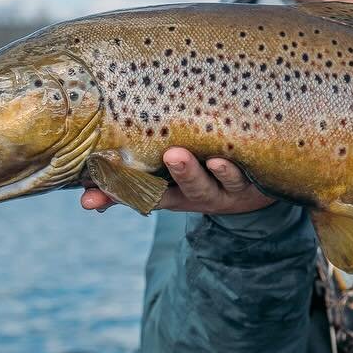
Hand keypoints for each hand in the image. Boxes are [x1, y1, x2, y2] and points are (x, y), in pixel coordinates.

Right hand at [80, 147, 273, 215]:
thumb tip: (85, 194)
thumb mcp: (174, 180)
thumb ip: (132, 185)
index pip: (140, 194)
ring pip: (207, 182)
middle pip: (176, 188)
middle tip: (139, 162)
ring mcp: (225, 188)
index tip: (88, 196)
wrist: (267, 183)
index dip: (115, 195)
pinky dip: (228, 169)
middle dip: (152, 178)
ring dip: (190, 172)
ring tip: (176, 156)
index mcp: (176, 192)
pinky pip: (239, 176)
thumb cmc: (210, 172)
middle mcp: (199, 193)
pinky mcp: (251, 180)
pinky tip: (219, 159)